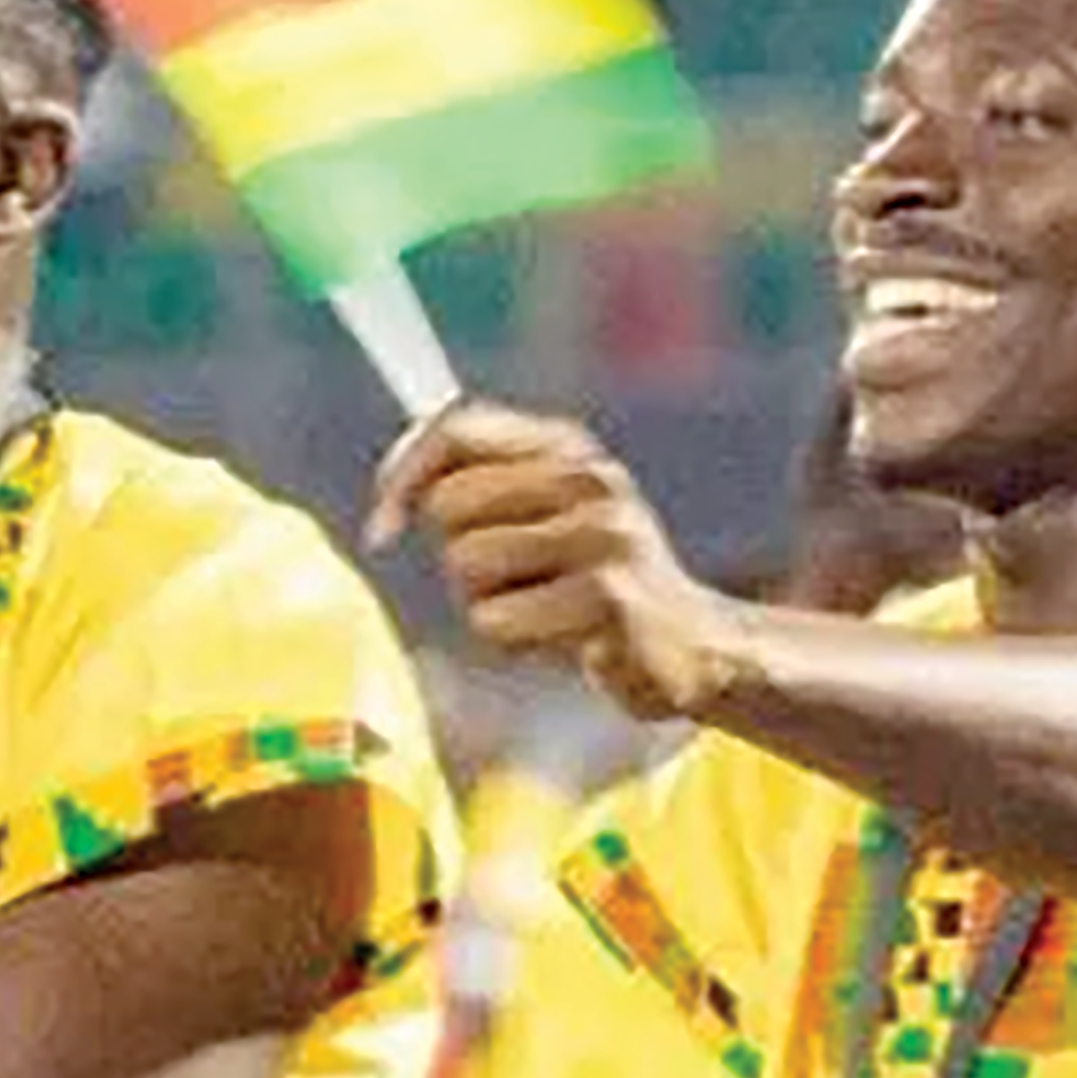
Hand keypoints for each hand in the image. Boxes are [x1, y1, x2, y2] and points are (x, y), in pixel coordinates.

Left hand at [371, 402, 746, 721]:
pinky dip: (512, 643)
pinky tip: (562, 642)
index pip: (458, 428)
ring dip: (486, 605)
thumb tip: (399, 475)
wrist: (691, 649)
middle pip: (449, 503)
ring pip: (465, 564)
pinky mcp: (607, 596)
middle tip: (515, 584)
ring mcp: (603, 534)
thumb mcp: (545, 519)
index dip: (405, 474)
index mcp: (569, 448)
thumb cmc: (594, 588)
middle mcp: (589, 478)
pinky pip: (495, 620)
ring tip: (544, 611)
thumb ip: (482, 482)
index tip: (384, 523)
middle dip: (458, 556)